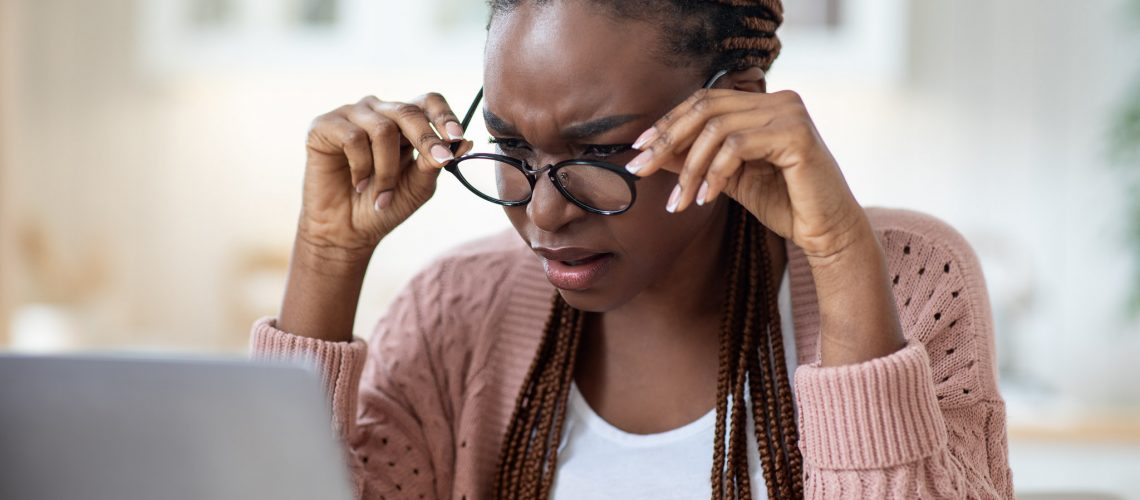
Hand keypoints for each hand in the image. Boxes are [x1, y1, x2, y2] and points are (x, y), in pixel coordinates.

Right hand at [299, 93, 472, 258]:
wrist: (347, 231)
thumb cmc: (384, 205)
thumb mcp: (418, 185)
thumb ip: (437, 162)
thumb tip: (466, 142)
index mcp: (403, 121)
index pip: (428, 102)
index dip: (444, 115)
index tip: (457, 137)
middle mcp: (378, 111)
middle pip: (408, 110)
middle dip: (426, 139)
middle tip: (438, 163)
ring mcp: (351, 115)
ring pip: (382, 129)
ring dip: (387, 169)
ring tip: (381, 194)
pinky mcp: (324, 125)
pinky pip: (353, 138)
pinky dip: (361, 167)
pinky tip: (357, 183)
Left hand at [626, 88, 904, 364]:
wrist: (827, 233)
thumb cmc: (785, 205)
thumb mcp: (729, 178)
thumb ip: (698, 159)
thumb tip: (654, 150)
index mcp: (764, 104)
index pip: (704, 101)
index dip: (667, 122)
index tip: (639, 150)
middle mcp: (779, 100)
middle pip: (705, 108)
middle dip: (667, 140)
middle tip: (641, 170)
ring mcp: (790, 113)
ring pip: (716, 129)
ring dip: (690, 168)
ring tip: (680, 202)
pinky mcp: (797, 135)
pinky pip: (737, 146)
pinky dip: (714, 173)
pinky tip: (705, 199)